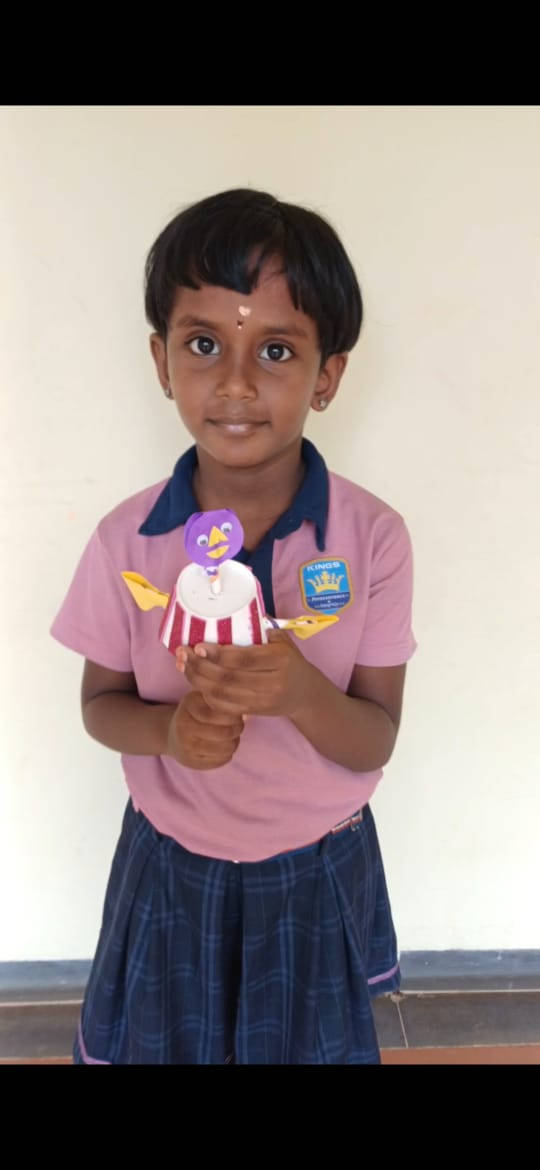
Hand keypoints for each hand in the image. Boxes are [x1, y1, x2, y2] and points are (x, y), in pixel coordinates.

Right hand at [165, 690, 244, 770]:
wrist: (173, 735)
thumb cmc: (196, 713)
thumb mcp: (203, 698)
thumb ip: (220, 697)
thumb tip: (244, 703)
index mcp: (189, 704)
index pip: (220, 712)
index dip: (235, 715)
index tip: (237, 714)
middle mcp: (184, 725)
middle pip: (225, 732)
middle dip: (238, 729)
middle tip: (239, 726)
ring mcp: (186, 746)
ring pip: (226, 747)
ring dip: (234, 742)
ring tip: (231, 736)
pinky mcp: (192, 762)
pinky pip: (222, 760)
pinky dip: (228, 753)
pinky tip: (222, 746)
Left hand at [176, 630, 317, 718]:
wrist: (305, 693)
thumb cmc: (290, 661)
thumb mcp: (283, 641)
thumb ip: (261, 628)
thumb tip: (232, 610)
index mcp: (280, 659)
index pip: (243, 659)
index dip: (217, 654)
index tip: (198, 646)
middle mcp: (273, 682)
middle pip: (228, 678)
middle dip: (201, 667)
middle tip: (183, 655)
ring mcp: (263, 700)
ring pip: (223, 695)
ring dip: (198, 681)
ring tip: (184, 666)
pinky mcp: (255, 712)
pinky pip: (225, 707)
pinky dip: (207, 696)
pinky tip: (197, 683)